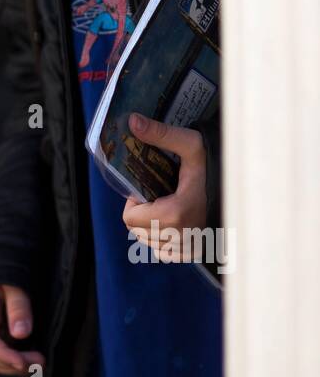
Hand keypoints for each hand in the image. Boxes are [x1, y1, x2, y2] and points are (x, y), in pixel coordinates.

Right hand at [0, 284, 45, 375]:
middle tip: (41, 362)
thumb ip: (18, 307)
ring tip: (39, 365)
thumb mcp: (14, 285)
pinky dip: (15, 364)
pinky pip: (1, 358)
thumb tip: (21, 334)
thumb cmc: (4, 277)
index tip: (22, 362)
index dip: (4, 355)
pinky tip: (32, 362)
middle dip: (15, 364)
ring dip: (15, 368)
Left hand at [122, 113, 206, 260]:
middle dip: (141, 211)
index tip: (148, 188)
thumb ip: (161, 134)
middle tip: (158, 195)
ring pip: (148, 241)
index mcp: (175, 214)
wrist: (247, 191)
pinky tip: (175, 222)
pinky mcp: (192, 255)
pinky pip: (162, 251)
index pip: (130, 218)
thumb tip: (132, 121)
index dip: (134, 200)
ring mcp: (186, 249)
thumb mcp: (191, 145)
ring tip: (167, 206)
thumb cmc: (218, 167)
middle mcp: (180, 237)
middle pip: (136, 230)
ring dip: (150, 225)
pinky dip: (162, 238)